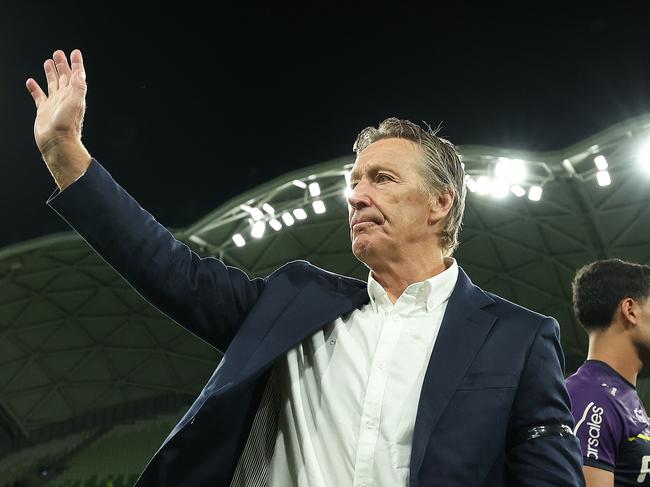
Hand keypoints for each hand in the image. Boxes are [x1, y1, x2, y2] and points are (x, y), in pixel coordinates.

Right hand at [26, 49, 90, 188]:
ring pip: (52, 84)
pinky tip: (31, 82)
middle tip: (58, 53)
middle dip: (62, 65)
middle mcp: (65, 98)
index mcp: (74, 94)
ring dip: (51, 73)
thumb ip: (78, 86)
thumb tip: (80, 71)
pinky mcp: (43, 110)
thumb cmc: (67, 125)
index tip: (75, 52)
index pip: (76, 75)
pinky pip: (38, 96)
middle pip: (63, 77)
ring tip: (48, 62)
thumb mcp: (75, 102)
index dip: (76, 63)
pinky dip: (35, 88)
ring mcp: (54, 104)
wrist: (57, 143)